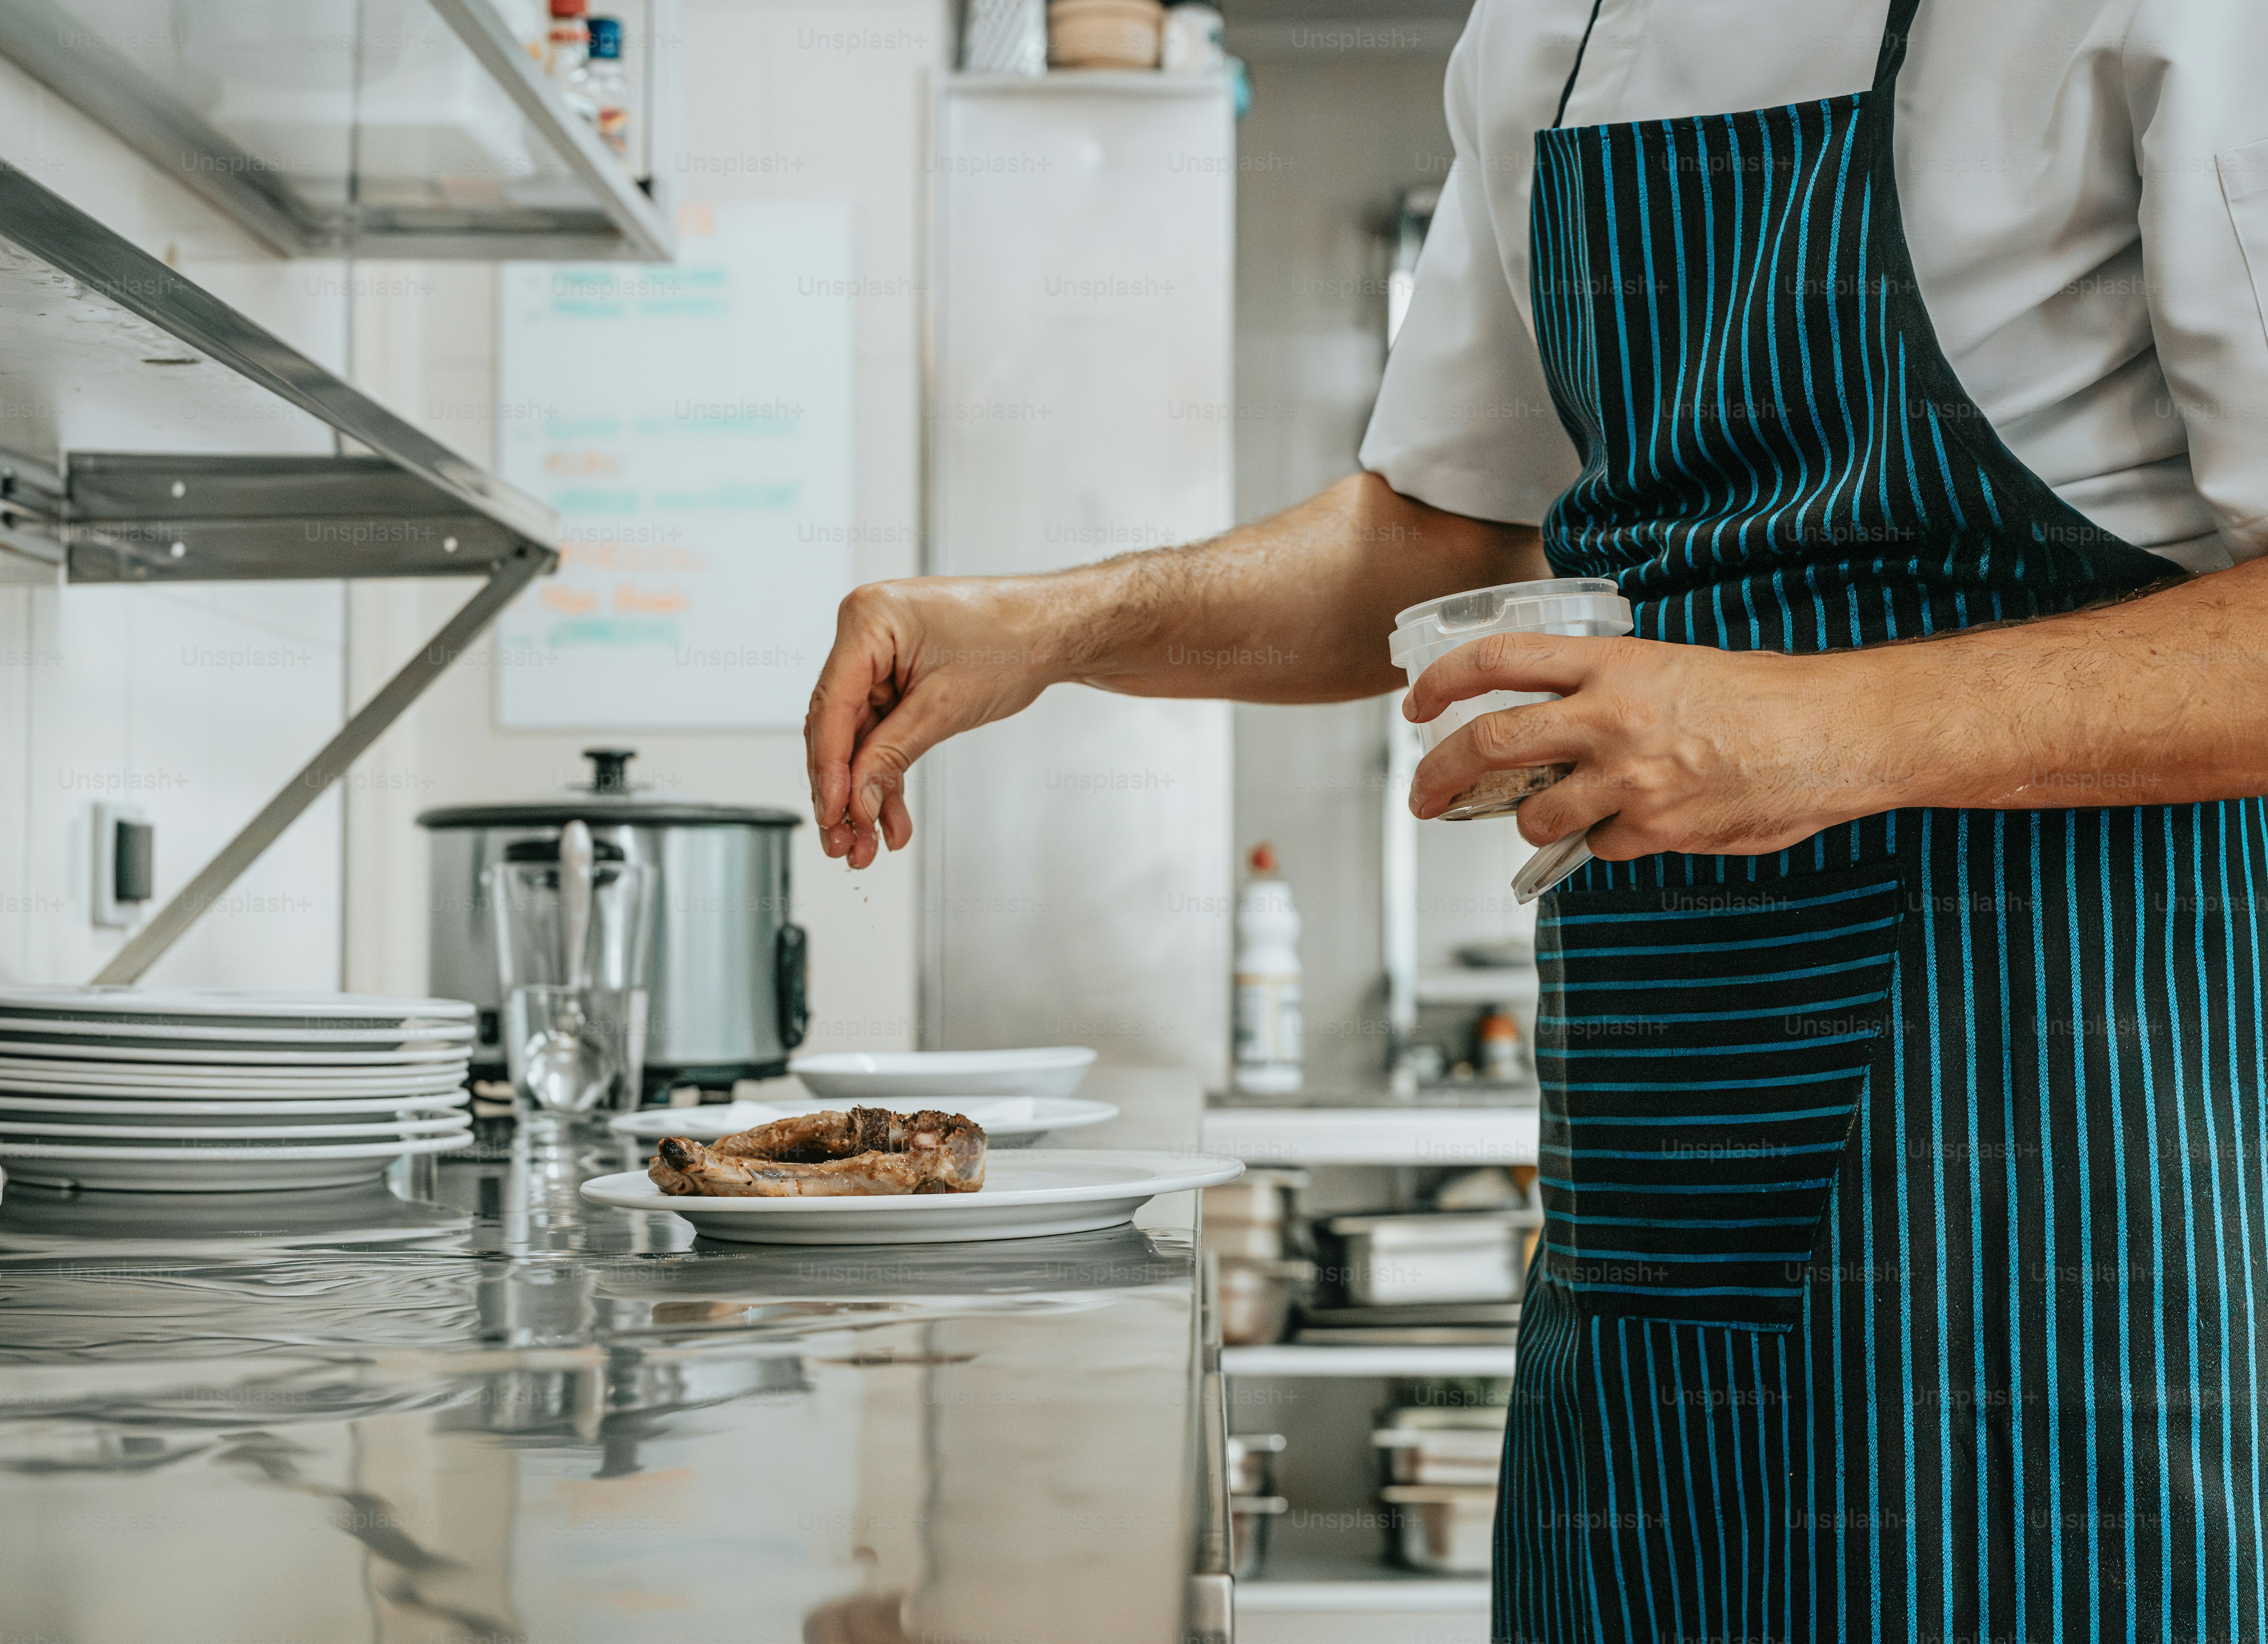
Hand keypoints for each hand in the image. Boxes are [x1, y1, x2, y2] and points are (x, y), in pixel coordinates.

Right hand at [805, 578, 1059, 867]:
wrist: (1052, 630)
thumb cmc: (1012, 640)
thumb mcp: (944, 707)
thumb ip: (891, 755)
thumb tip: (857, 800)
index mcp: (868, 620)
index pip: (831, 707)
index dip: (828, 770)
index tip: (831, 814)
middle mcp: (865, 633)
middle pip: (838, 726)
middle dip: (844, 790)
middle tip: (846, 841)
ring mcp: (880, 656)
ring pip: (859, 736)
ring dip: (865, 790)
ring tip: (868, 840)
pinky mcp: (897, 677)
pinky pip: (882, 729)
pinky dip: (886, 770)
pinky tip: (888, 813)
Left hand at [1403, 632, 1897, 860]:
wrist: (1834, 733)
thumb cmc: (1764, 696)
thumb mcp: (1672, 667)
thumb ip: (1608, 691)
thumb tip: (1554, 722)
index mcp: (1612, 663)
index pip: (1499, 659)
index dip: (1442, 680)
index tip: (1417, 703)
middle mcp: (1610, 717)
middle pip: (1489, 744)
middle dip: (1438, 774)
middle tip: (1422, 795)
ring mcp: (1630, 778)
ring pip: (1536, 813)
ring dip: (1530, 819)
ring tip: (1552, 813)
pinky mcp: (1656, 828)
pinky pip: (1599, 843)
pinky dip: (1605, 838)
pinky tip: (1640, 821)